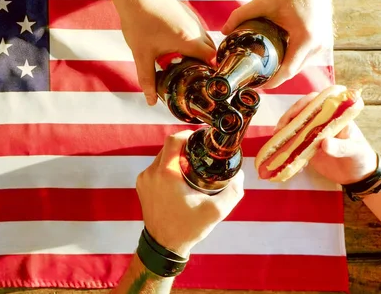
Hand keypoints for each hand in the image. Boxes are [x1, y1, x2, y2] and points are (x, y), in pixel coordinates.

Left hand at [112, 0, 215, 104]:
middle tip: (197, 79)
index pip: (212, 59)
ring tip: (188, 66)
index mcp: (189, 41)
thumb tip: (150, 101)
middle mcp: (196, 29)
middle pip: (211, 50)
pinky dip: (194, 41)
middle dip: (206, 64)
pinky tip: (179, 48)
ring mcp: (193, 18)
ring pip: (205, 39)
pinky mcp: (187, 12)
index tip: (207, 84)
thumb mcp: (142, 55)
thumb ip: (148, 79)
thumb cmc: (138, 23)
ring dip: (200, 52)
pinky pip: (197, 30)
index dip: (212, 72)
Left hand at [136, 130, 244, 255]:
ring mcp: (143, 179)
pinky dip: (167, 169)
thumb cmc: (188, 228)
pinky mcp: (141, 185)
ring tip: (192, 167)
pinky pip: (155, 169)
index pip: (173, 140)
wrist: (164, 245)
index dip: (187, 134)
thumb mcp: (216, 211)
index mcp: (166, 174)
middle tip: (200, 154)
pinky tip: (180, 179)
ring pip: (161, 157)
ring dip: (175, 158)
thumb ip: (232, 191)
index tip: (199, 138)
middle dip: (184, 147)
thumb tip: (239, 174)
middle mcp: (151, 173)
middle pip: (168, 148)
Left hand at [221, 0, 333, 88]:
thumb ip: (240, 15)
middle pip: (293, 71)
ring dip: (283, 70)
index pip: (287, 71)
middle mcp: (318, 45)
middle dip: (274, 78)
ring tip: (262, 72)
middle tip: (254, 80)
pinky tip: (275, 60)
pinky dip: (291, 61)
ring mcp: (323, 46)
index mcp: (305, 38)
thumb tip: (223, 31)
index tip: (255, 86)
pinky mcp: (324, 43)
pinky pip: (305, 59)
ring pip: (299, 67)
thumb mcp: (263, 1)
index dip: (271, 82)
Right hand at [275, 92, 377, 184]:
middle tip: (280, 129)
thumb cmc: (360, 157)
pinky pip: (293, 145)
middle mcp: (322, 122)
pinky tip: (286, 160)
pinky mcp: (306, 147)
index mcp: (335, 116)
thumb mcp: (354, 151)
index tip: (295, 112)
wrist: (358, 176)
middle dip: (288, 118)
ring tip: (277, 142)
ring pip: (294, 127)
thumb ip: (341, 147)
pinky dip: (287, 151)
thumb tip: (325, 143)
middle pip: (301, 113)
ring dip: (284, 134)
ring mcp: (312, 134)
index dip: (305, 103)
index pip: (318, 102)